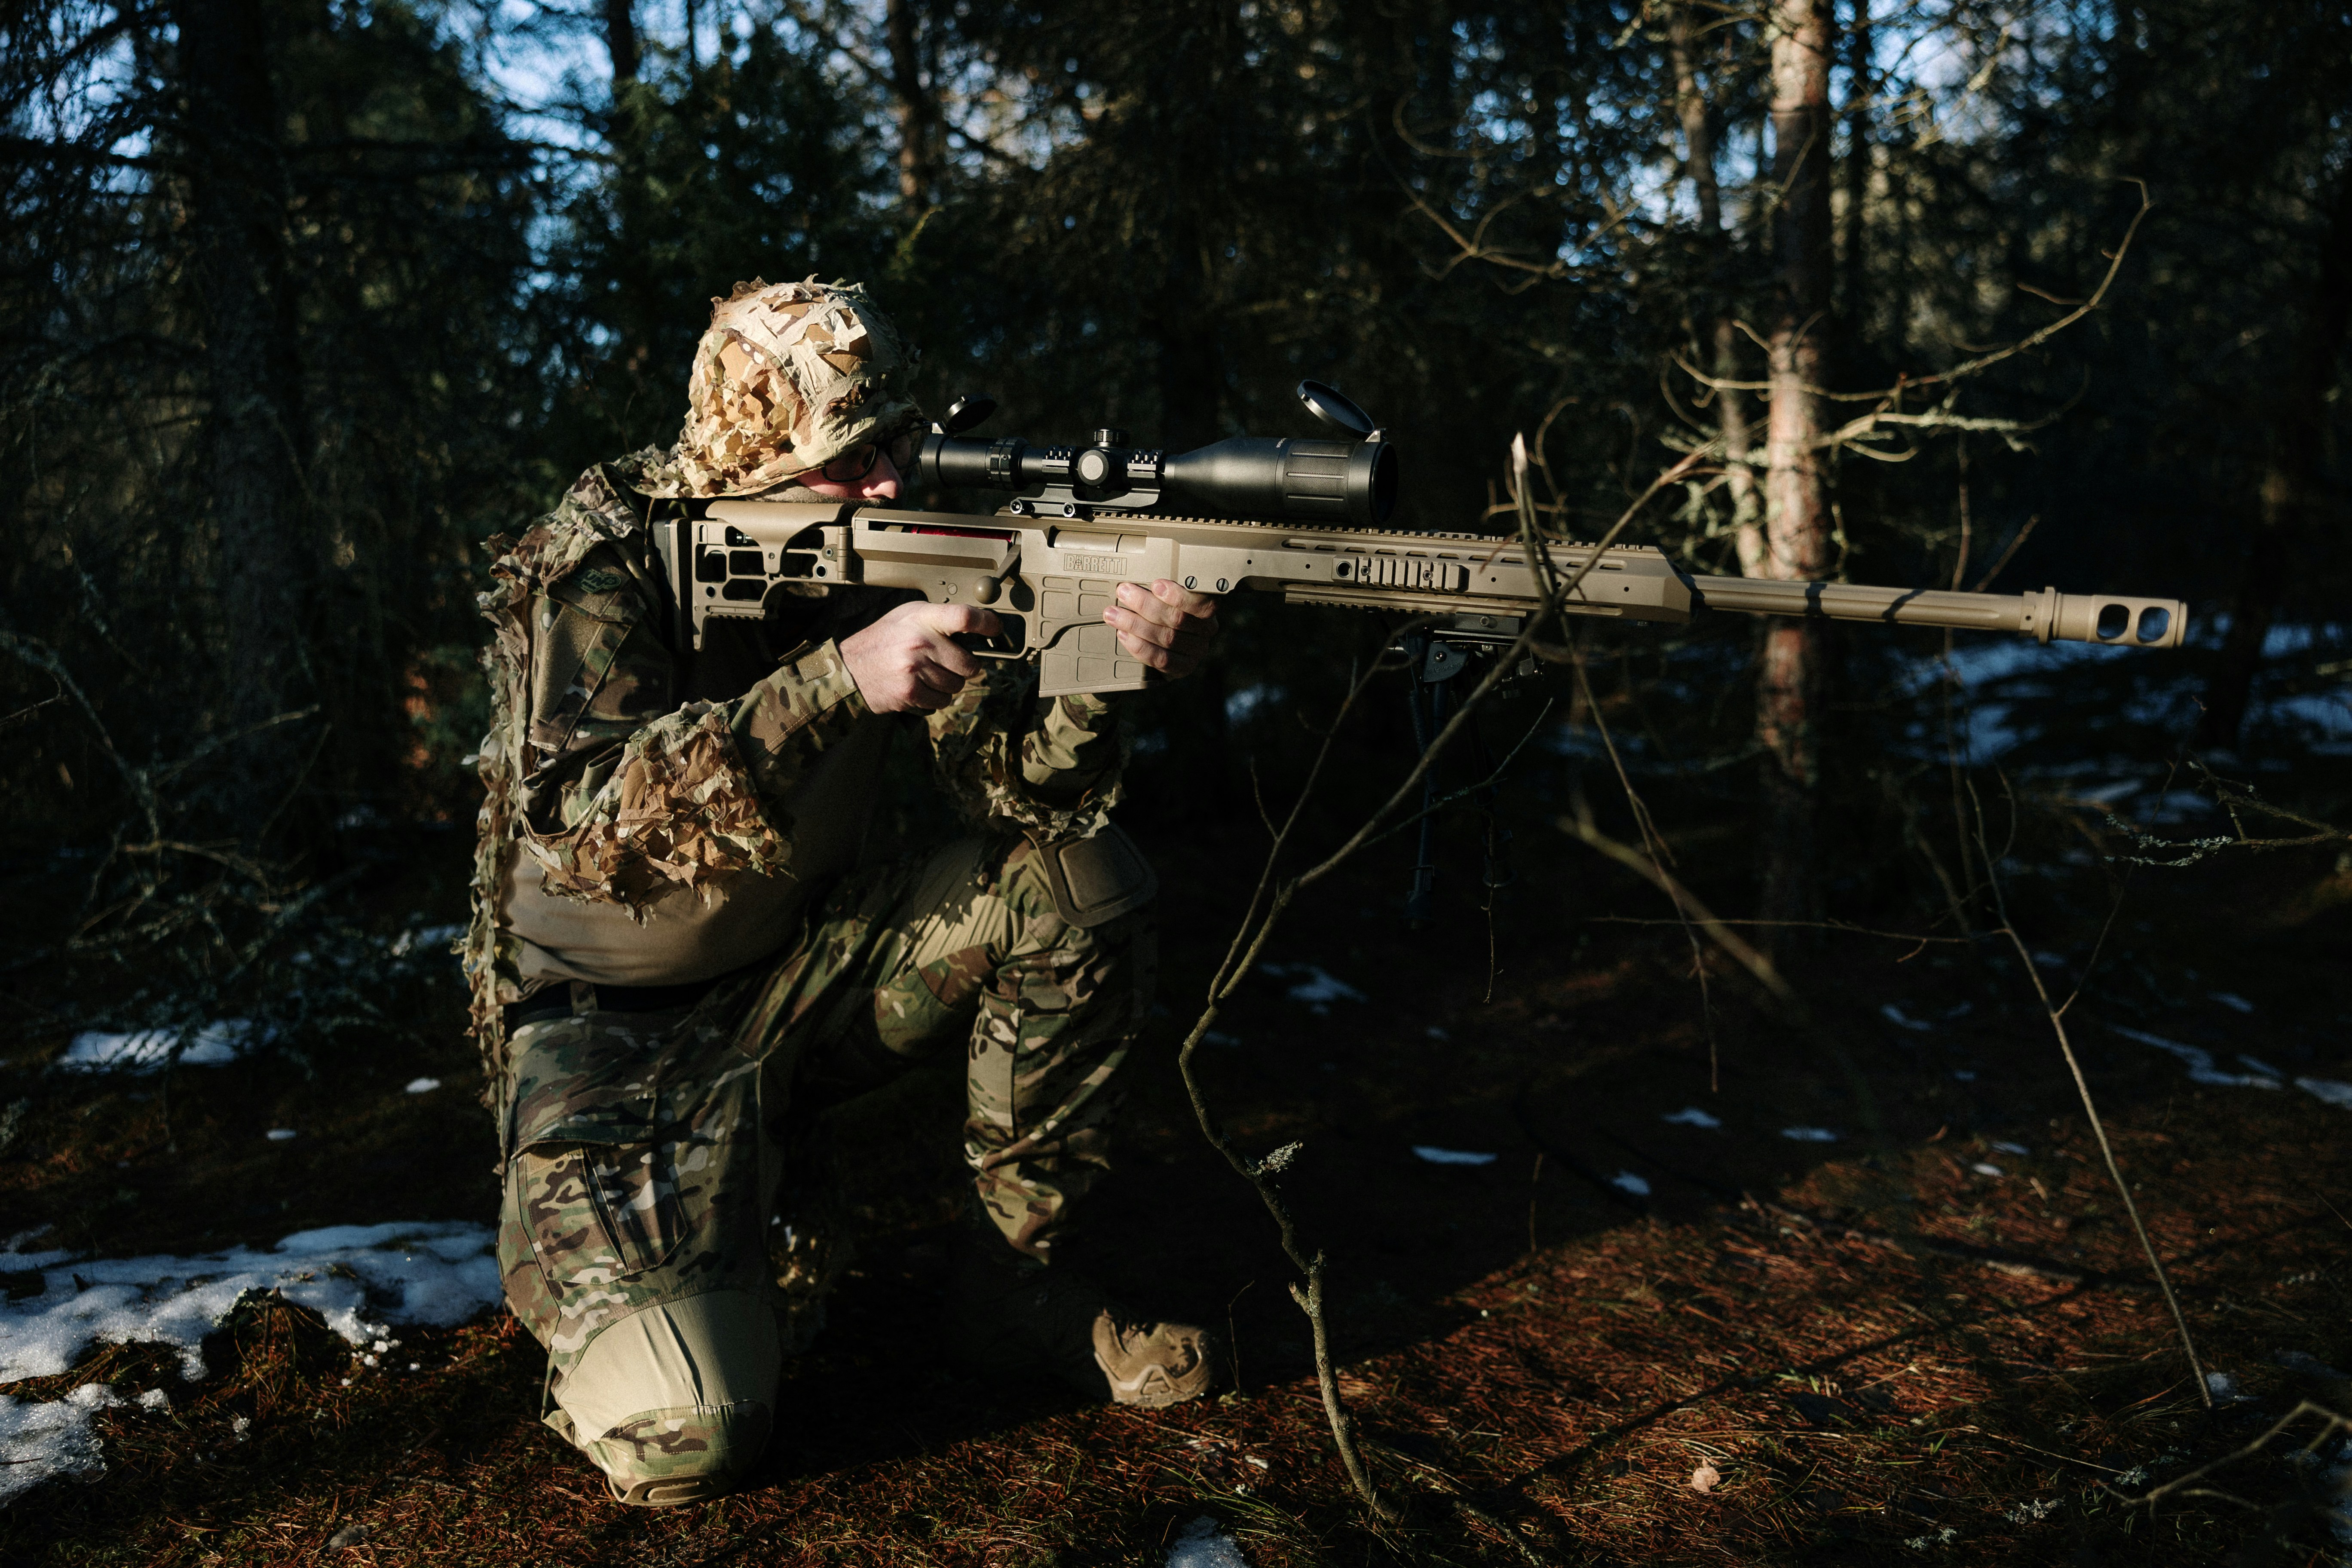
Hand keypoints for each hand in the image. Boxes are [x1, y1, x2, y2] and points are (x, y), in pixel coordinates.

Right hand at [840, 601, 999, 713]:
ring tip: (927, 675)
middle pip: (969, 664)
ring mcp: (915, 669)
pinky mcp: (910, 692)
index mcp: (922, 618)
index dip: (987, 623)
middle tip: (947, 663)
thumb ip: (939, 618)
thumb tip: (978, 625)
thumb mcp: (907, 616)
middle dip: (964, 668)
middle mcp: (920, 642)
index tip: (996, 630)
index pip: (964, 617)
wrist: (850, 668)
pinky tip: (920, 687)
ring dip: (948, 684)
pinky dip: (936, 698)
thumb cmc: (884, 639)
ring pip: (956, 686)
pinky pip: (942, 701)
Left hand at [1104, 579, 1217, 678]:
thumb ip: (1161, 587)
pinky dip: (1139, 646)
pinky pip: (1160, 659)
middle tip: (1123, 593)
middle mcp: (1206, 630)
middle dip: (1145, 605)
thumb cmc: (1169, 608)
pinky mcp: (1183, 667)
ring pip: (1166, 638)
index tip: (1156, 585)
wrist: (1174, 642)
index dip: (1179, 595)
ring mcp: (1196, 651)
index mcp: (1207, 608)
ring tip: (1114, 614)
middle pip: (1177, 619)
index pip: (1202, 603)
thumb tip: (1137, 579)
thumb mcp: (1171, 594)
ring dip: (1135, 624)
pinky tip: (1123, 634)